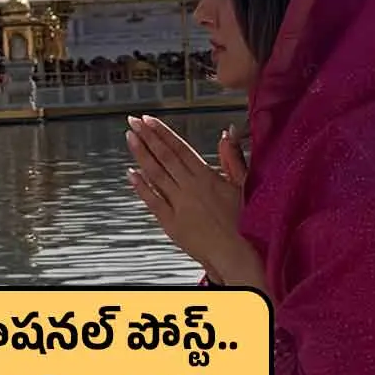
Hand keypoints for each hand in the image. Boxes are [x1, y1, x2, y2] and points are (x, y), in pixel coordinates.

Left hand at [124, 115, 261, 287]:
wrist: (237, 254)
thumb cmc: (244, 221)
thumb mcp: (243, 185)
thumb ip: (232, 157)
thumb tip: (228, 132)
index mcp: (207, 177)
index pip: (180, 149)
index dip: (163, 133)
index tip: (149, 120)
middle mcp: (190, 188)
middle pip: (165, 157)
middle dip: (148, 137)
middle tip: (134, 122)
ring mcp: (179, 205)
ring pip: (155, 174)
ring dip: (141, 155)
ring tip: (130, 138)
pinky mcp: (171, 223)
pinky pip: (152, 201)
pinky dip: (141, 186)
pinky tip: (131, 173)